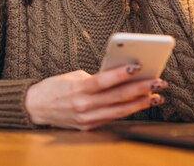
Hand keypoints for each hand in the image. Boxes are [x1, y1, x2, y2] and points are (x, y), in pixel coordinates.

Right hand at [24, 65, 166, 130]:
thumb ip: (95, 78)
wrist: (35, 107)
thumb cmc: (55, 87)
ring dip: (140, 104)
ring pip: (119, 111)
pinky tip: (140, 105)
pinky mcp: (88, 127)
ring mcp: (86, 119)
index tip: (137, 66)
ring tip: (156, 96)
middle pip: (116, 97)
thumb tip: (118, 76)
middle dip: (140, 89)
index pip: (102, 81)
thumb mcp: (73, 76)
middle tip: (158, 82)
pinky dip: (127, 111)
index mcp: (77, 89)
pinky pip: (112, 118)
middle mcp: (83, 106)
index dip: (120, 74)